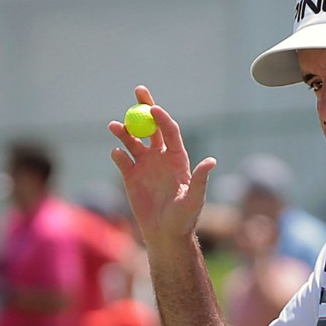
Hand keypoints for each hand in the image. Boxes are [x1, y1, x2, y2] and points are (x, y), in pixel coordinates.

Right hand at [108, 86, 216, 248]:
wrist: (165, 235)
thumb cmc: (184, 219)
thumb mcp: (194, 200)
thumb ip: (200, 180)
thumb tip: (211, 161)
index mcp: (177, 158)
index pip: (169, 131)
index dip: (162, 118)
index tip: (154, 108)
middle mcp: (160, 157)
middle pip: (151, 127)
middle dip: (144, 108)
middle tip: (138, 91)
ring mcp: (144, 166)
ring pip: (133, 141)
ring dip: (124, 131)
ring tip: (114, 126)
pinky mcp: (130, 177)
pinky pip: (122, 160)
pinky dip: (118, 155)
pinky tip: (118, 156)